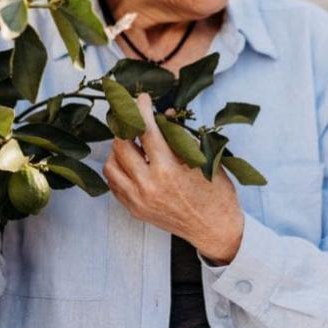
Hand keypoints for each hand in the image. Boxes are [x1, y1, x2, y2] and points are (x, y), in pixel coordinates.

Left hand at [102, 93, 244, 262]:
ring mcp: (138, 200)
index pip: (145, 131)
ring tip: (131, 141)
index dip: (141, 109)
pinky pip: (114, 183)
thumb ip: (180, 135)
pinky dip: (118, 168)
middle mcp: (149, 186)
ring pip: (111, 165)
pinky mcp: (135, 210)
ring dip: (118, 148)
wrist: (215, 230)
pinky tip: (129, 161)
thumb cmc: (216, 193)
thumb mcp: (204, 159)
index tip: (141, 98)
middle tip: (132, 116)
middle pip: (121, 145)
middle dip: (125, 125)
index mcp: (168, 170)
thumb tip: (163, 114)